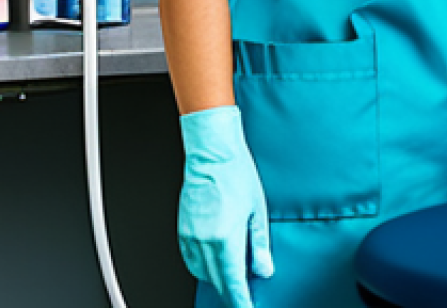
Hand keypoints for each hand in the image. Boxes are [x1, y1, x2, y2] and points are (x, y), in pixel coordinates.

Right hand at [178, 105, 274, 306]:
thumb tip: (264, 269)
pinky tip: (215, 262)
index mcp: (225, 238)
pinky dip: (203, 267)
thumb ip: (259, 244)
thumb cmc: (236, 173)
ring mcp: (191, 237)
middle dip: (231, 292)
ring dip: (218, 279)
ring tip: (234, 275)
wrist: (212, 153)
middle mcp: (205, 241)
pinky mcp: (183, 231)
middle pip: (218, 282)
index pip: (233, 284)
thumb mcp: (257, 209)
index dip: (241, 302)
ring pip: (203, 273)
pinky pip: (191, 260)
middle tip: (245, 294)